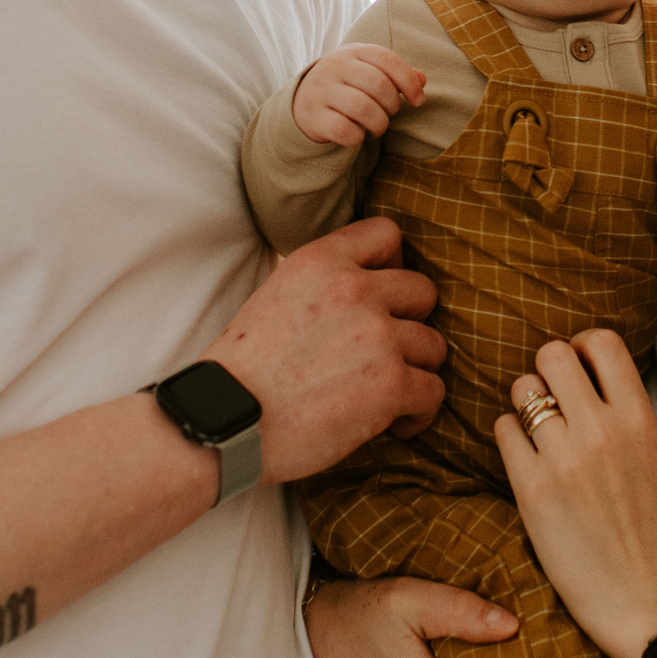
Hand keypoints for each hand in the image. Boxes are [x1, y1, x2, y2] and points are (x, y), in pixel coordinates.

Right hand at [200, 217, 444, 479]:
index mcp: (321, 261)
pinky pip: (434, 392)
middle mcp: (354, 288)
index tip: (382, 298)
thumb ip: (323, 282)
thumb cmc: (242, 371)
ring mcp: (377, 335)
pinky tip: (392, 424)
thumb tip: (368, 284)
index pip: (387, 233)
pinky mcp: (391, 383)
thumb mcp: (276, 294)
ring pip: (434, 345)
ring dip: (414, 371)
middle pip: (423, 292)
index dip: (394, 265)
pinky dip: (418, 412)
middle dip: (409, 324)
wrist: (222, 423)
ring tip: (384, 395)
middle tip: (384, 354)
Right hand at [292, 45, 427, 146]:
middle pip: (378, 85)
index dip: (408, 82)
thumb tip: (421, 80)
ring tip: (377, 127)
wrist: (303, 99)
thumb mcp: (369, 71)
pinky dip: (357, 137)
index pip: (387, 60)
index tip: (418, 101)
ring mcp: (321, 90)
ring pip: (363, 108)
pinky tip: (357, 135)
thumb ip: (397, 74)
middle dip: (392, 106)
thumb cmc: (347, 85)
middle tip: (389, 114)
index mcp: (354, 52)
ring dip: (379, 124)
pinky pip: (344, 129)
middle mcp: (335, 66)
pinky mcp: (313, 115)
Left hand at [493, 331, 656, 657]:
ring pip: (522, 388)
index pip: (601, 341)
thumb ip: (622, 409)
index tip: (578, 369)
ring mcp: (564, 458)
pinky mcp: (532, 487)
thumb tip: (586, 365)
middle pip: (552, 353)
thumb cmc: (642, 523)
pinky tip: (526, 458)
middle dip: (547, 370)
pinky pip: (502, 428)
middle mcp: (602, 429)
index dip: (581, 347)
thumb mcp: (651, 454)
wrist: (638, 596)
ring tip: (539, 433)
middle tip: (552, 398)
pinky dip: (510, 437)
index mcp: (639, 418)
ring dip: (525, 404)